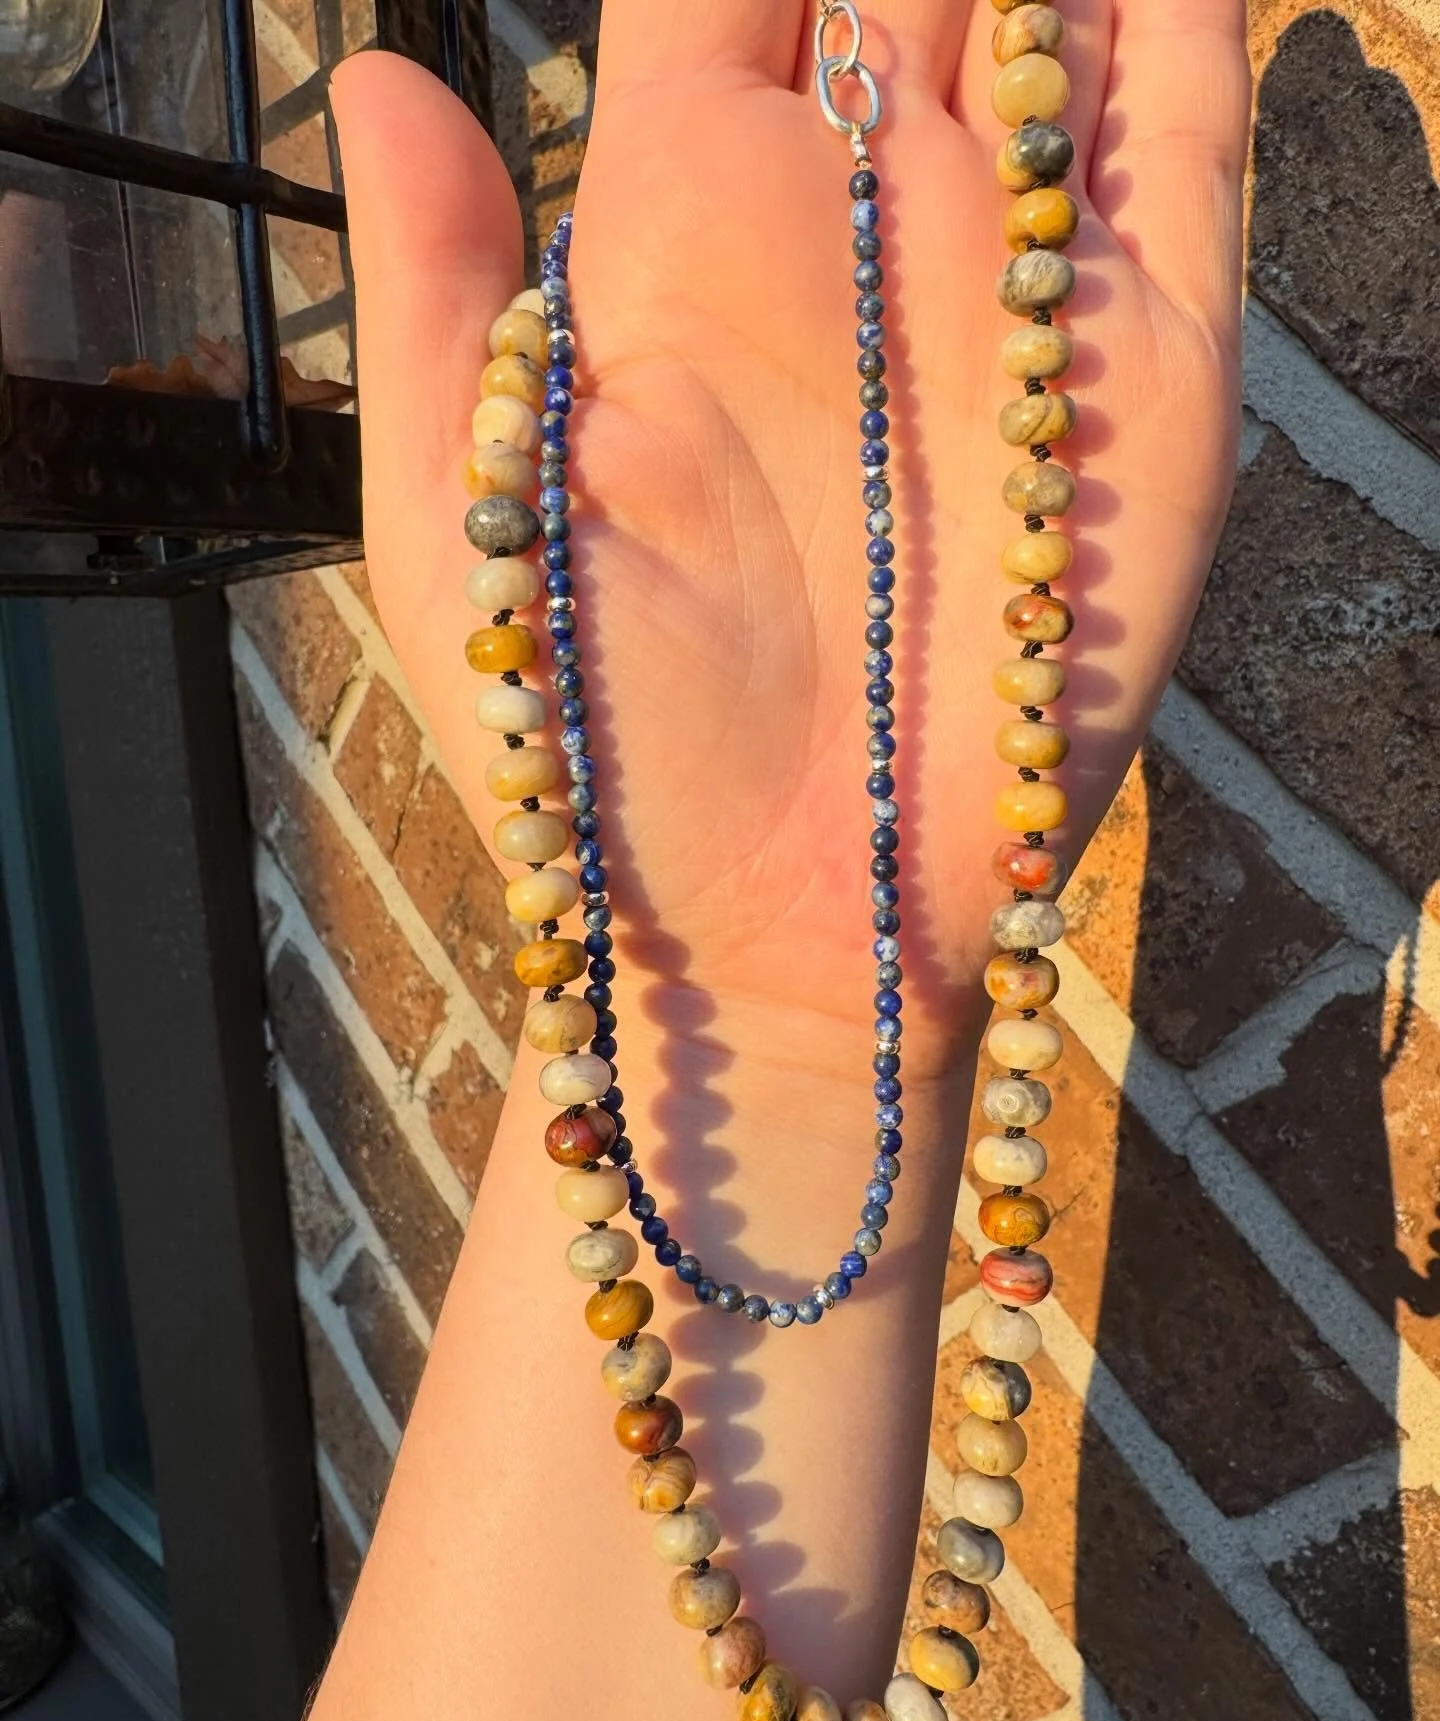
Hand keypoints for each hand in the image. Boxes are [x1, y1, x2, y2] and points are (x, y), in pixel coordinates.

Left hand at [331, 4, 1248, 1068]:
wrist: (772, 930)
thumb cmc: (601, 753)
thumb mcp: (460, 522)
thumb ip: (438, 291)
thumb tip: (382, 74)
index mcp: (681, 238)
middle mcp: (853, 238)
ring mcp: (1004, 291)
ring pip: (1054, 27)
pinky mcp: (1144, 374)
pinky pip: (1183, 147)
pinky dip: (1181, 25)